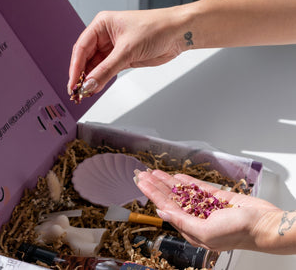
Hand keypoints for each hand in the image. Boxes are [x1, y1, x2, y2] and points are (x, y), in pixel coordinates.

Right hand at [68, 8, 184, 94]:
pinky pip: (107, 71)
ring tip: (85, 93)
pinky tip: (96, 88)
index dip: (75, 67)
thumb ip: (107, 70)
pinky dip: (101, 80)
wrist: (177, 34)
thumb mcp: (127, 50)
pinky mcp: (123, 58)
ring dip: (91, 80)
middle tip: (77, 92)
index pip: (82, 47)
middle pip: (86, 58)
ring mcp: (114, 48)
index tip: (72, 83)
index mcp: (102, 25)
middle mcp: (105, 36)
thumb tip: (90, 84)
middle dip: (81, 75)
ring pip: (96, 66)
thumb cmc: (156, 29)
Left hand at [134, 169, 287, 253]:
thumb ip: (182, 222)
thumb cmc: (239, 233)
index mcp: (192, 229)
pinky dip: (187, 181)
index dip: (152, 194)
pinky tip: (176, 176)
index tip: (141, 182)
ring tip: (155, 172)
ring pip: (182, 191)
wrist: (265, 224)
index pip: (166, 207)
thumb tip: (162, 212)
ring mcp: (206, 206)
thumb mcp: (206, 232)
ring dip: (168, 181)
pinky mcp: (216, 197)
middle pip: (171, 198)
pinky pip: (198, 188)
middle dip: (156, 185)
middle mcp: (196, 217)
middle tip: (143, 174)